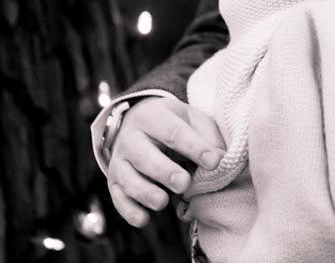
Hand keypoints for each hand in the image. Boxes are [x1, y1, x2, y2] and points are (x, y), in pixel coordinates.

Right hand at [106, 97, 224, 226]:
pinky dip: (129, 210)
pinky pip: (118, 197)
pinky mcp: (114, 180)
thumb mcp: (191, 118)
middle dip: (164, 171)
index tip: (214, 162)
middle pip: (144, 155)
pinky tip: (143, 219)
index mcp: (153, 116)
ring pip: (128, 178)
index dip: (194, 147)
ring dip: (145, 193)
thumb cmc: (172, 123)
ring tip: (163, 202)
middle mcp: (131, 137)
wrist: (139, 120)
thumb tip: (220, 159)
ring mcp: (120, 160)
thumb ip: (207, 136)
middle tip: (184, 184)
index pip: (174, 132)